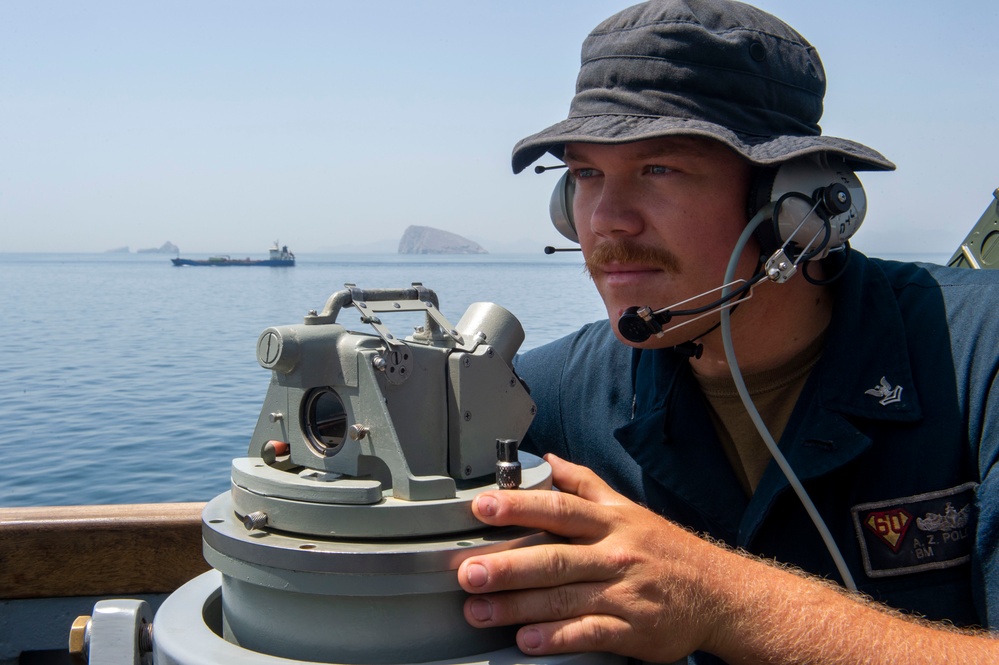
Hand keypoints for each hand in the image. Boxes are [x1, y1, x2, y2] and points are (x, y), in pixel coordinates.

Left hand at [458, 454, 731, 661]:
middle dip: (508, 565)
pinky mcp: (634, 630)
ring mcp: (624, 594)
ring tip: (480, 610)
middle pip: (554, 558)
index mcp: (610, 522)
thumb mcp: (628, 508)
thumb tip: (548, 460)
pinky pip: (589, 633)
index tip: (484, 506)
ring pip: (564, 599)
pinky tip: (528, 641)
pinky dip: (557, 638)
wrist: (719, 594)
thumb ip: (585, 484)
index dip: (520, 507)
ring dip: (517, 606)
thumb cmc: (667, 550)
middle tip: (469, 571)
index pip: (559, 509)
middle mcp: (615, 555)